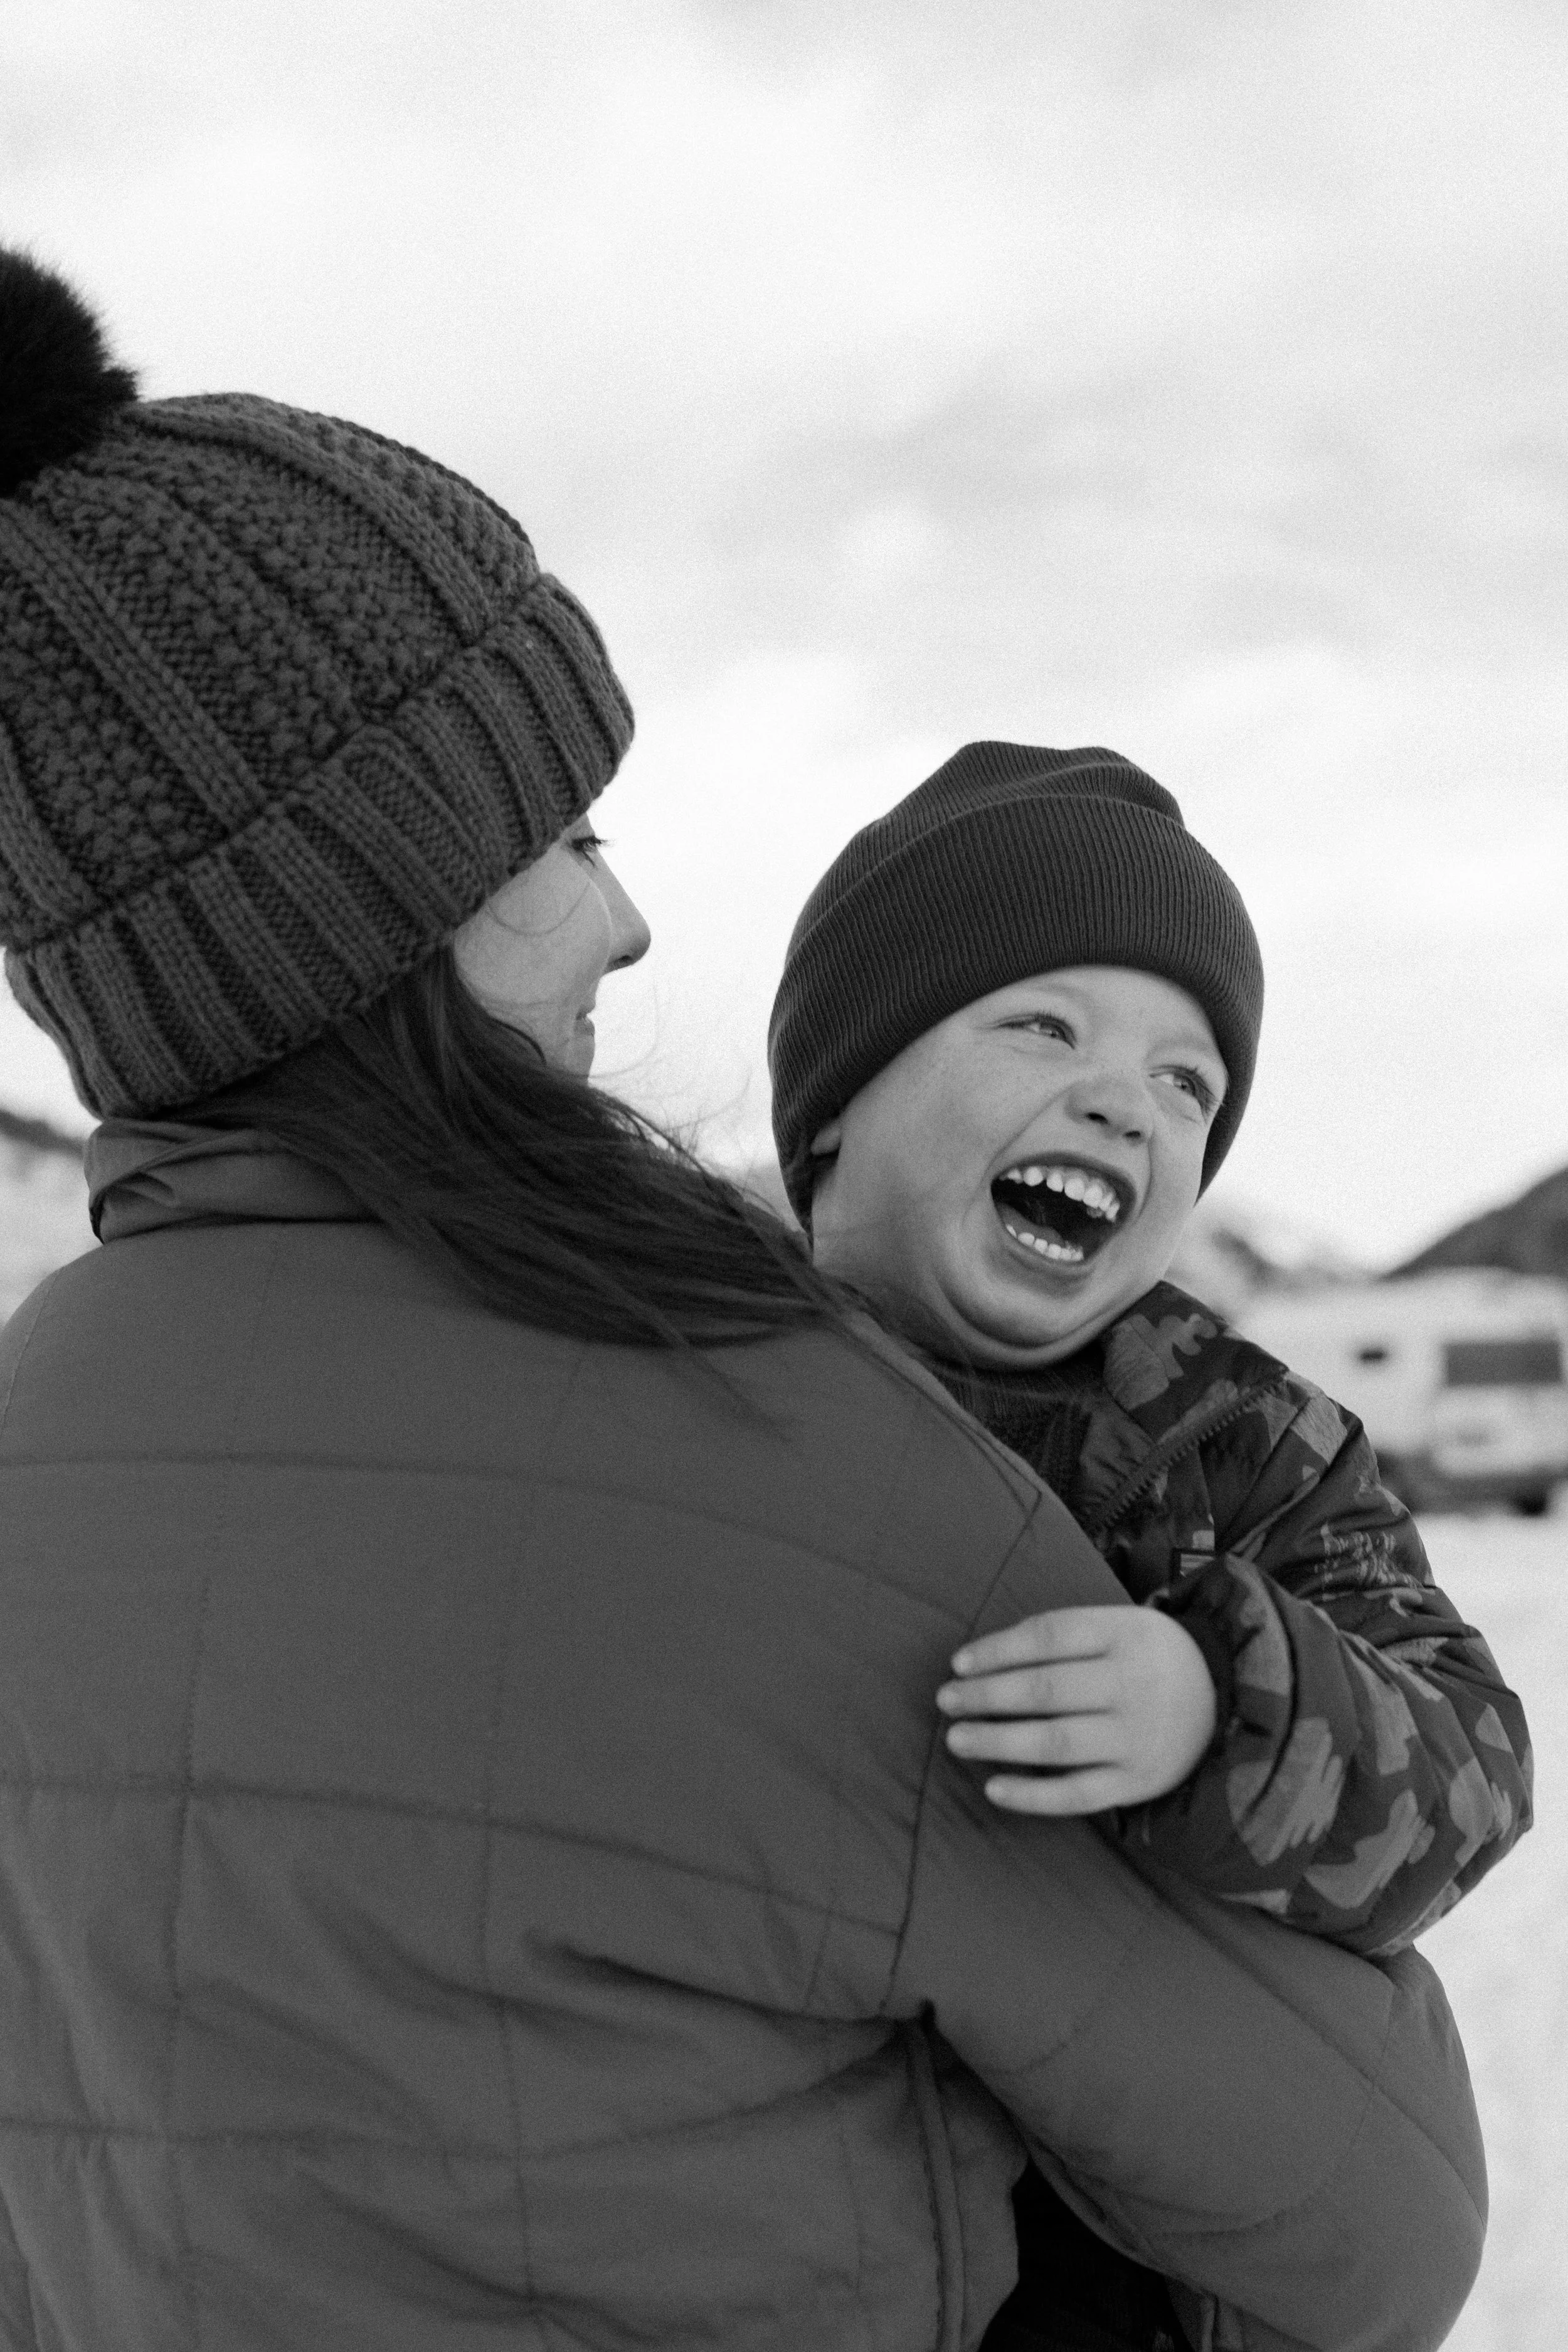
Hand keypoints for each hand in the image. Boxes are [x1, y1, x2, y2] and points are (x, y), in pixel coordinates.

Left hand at [936, 1604, 1217, 1813]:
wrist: (1227, 1701)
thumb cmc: (1147, 1658)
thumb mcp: (1120, 1625)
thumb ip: (1061, 1636)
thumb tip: (982, 1660)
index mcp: (1126, 1634)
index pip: (1050, 1636)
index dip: (998, 1649)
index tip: (957, 1663)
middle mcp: (1133, 1685)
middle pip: (1047, 1689)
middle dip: (988, 1696)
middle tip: (945, 1700)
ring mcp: (1137, 1738)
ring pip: (1056, 1742)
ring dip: (998, 1741)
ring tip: (956, 1738)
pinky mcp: (1138, 1782)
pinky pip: (1078, 1794)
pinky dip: (1032, 1795)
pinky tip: (993, 1788)